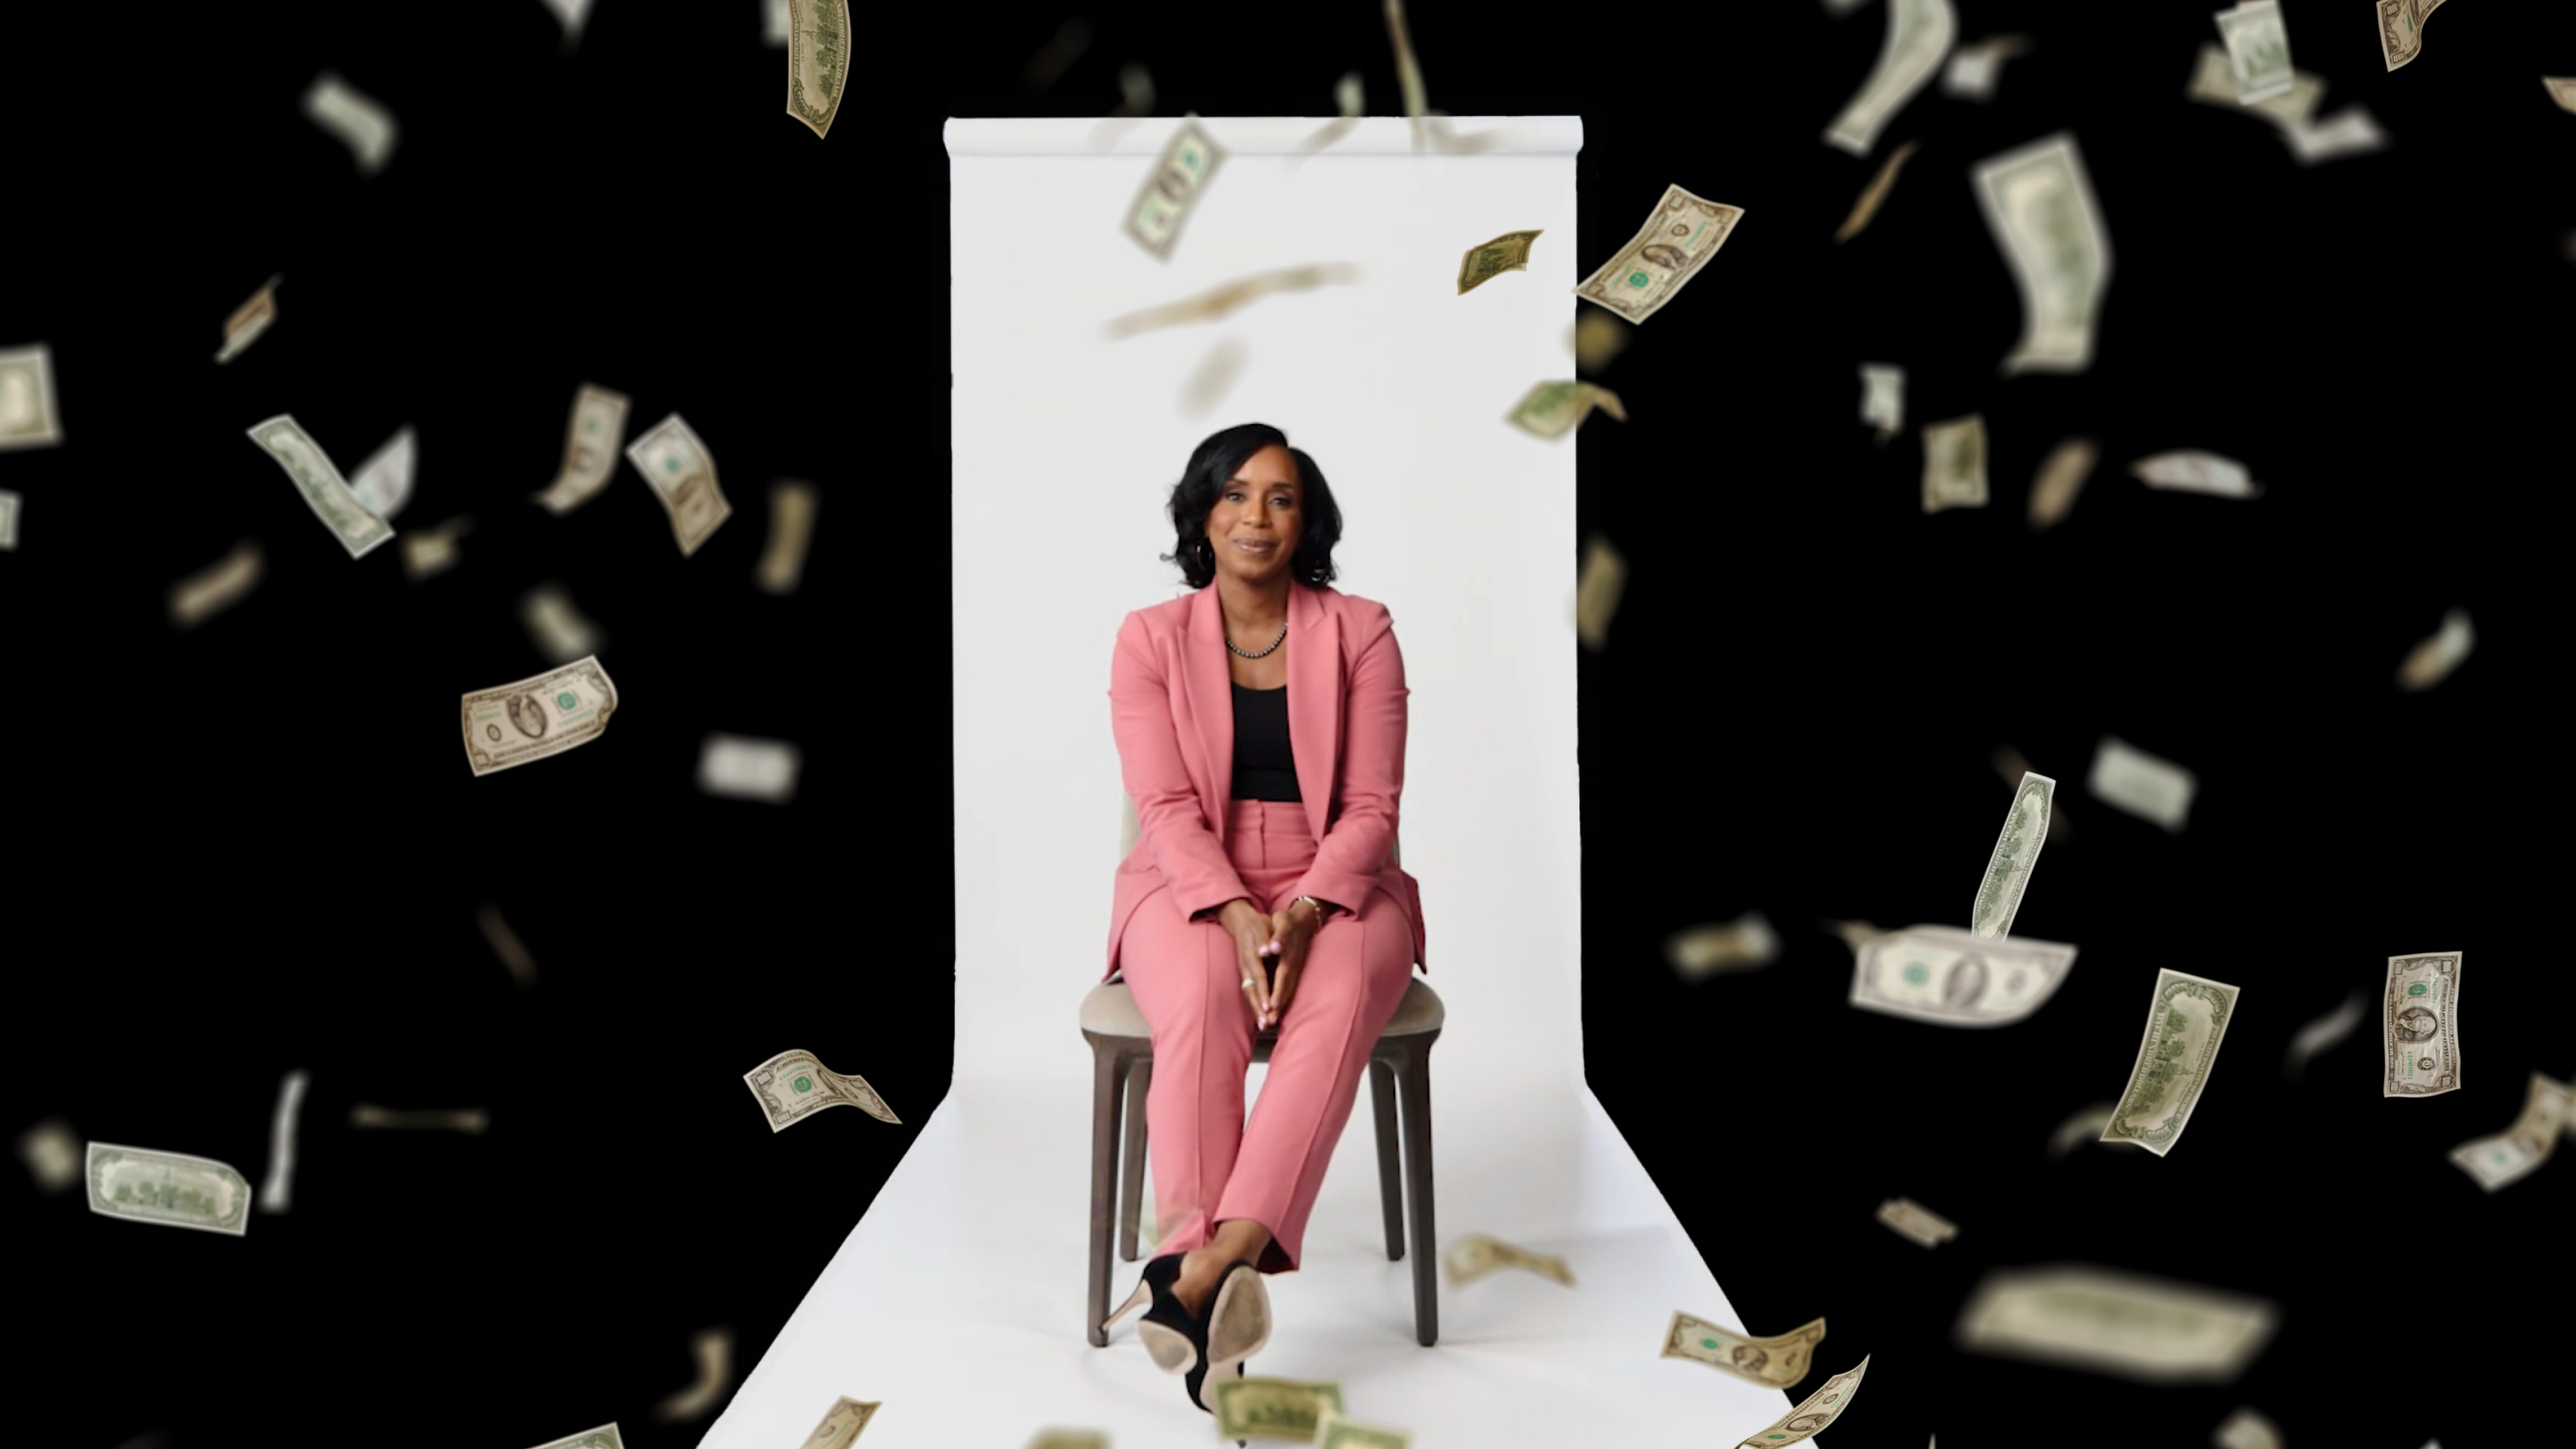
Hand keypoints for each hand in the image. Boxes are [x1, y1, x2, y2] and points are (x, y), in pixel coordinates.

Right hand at [1219, 900, 1276, 1024]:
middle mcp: (1246, 967)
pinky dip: (1254, 1005)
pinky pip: (1249, 992)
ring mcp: (1244, 971)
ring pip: (1249, 993)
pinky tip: (1260, 1016)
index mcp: (1252, 956)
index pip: (1259, 977)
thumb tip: (1264, 951)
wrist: (1241, 921)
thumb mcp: (1261, 928)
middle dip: (1258, 1008)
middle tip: (1265, 1024)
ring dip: (1256, 1010)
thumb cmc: (1256, 925)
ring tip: (1263, 1026)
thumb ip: (1263, 941)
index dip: (1263, 992)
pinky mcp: (1245, 974)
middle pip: (1251, 991)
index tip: (1268, 1006)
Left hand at [1255, 901, 1323, 1029]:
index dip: (1277, 992)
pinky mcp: (1294, 971)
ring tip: (1272, 1022)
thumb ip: (1278, 938)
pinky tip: (1277, 1010)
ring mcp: (1295, 969)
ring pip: (1288, 990)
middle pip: (1286, 989)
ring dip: (1281, 1006)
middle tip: (1270, 1022)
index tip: (1271, 1007)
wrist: (1303, 920)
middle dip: (1278, 1006)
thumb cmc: (1288, 921)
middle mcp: (1292, 966)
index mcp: (1288, 956)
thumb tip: (1271, 949)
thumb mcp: (1283, 924)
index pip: (1282, 978)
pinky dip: (1283, 999)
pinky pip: (1289, 988)